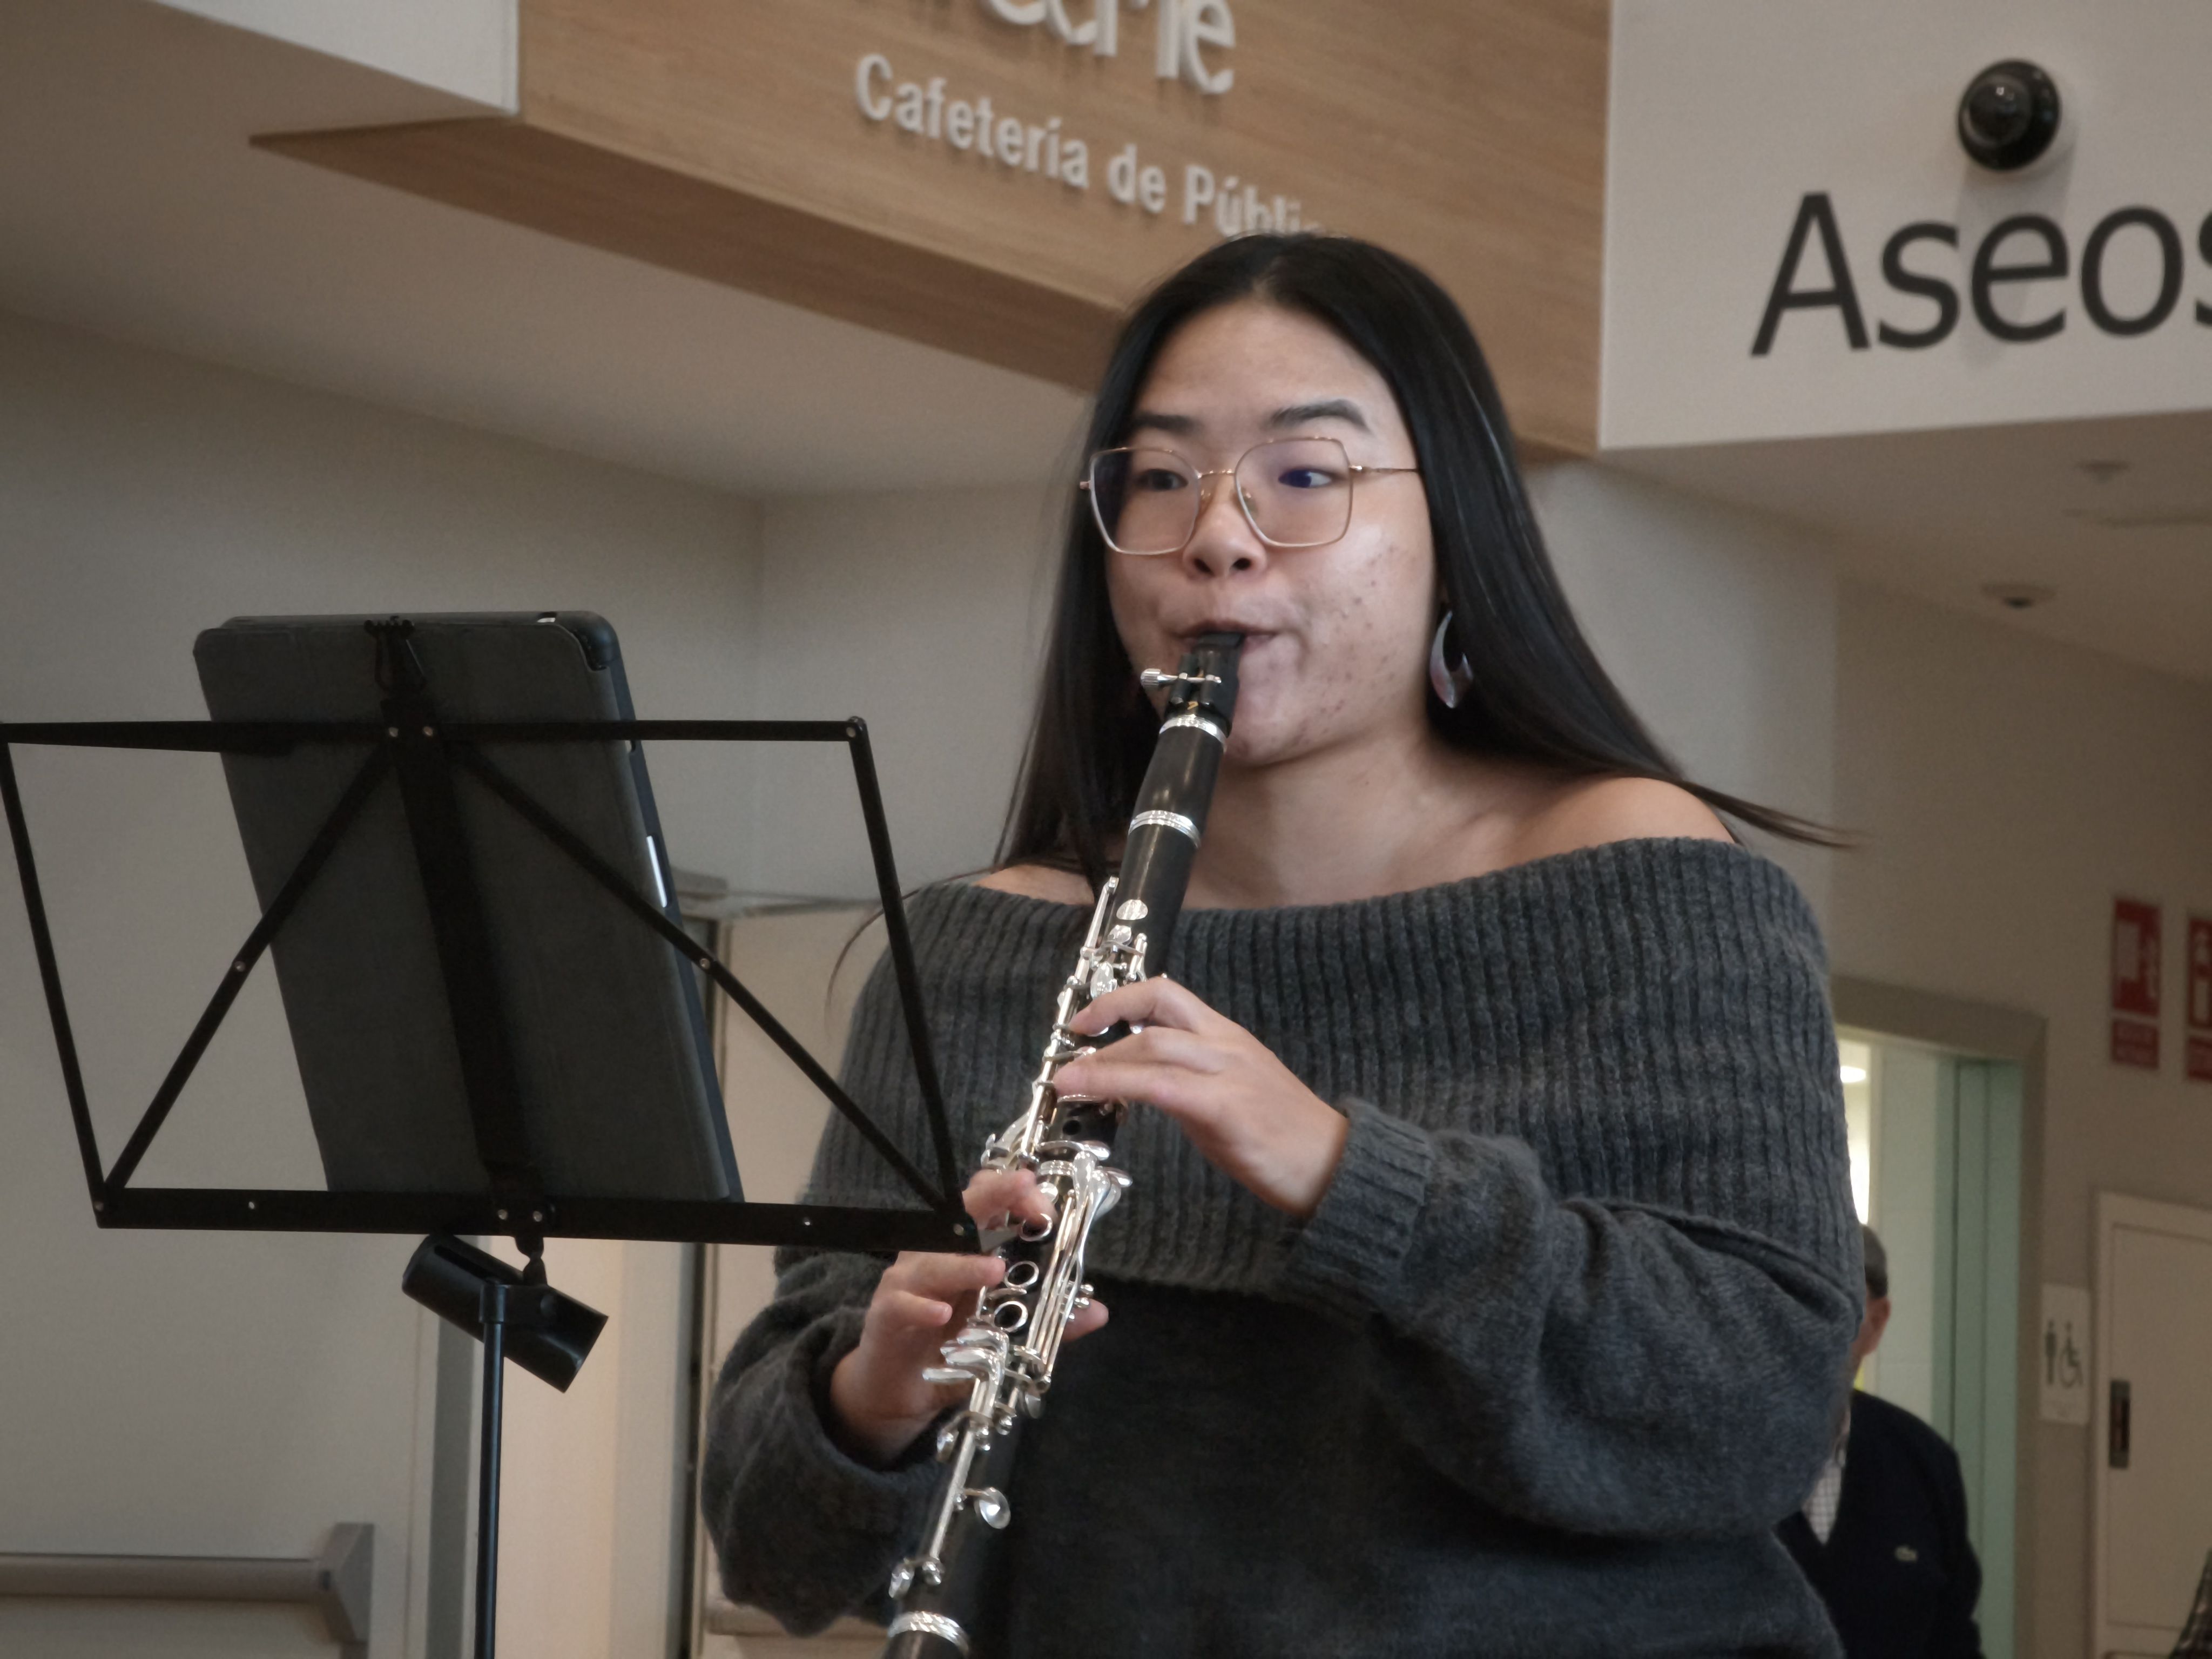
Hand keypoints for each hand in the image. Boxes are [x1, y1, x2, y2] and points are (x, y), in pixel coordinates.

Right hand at [827, 1166, 1108, 1465]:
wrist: (900, 1390)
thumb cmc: (952, 1345)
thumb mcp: (1006, 1334)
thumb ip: (1048, 1320)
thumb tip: (1098, 1311)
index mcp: (965, 1248)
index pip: (987, 1202)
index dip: (1016, 1193)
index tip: (1047, 1207)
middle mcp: (936, 1254)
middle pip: (960, 1212)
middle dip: (995, 1198)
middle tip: (1029, 1198)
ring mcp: (908, 1281)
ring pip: (932, 1259)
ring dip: (965, 1263)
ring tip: (996, 1270)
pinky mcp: (887, 1314)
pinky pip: (901, 1303)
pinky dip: (921, 1307)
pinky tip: (943, 1314)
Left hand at [1054, 977, 1348, 1218]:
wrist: (1332, 1167)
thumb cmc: (1282, 1136)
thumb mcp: (1230, 1094)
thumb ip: (1188, 1082)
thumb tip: (1141, 1084)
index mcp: (1228, 1037)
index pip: (1169, 994)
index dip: (1122, 997)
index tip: (1087, 1018)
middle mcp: (1226, 1045)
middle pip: (1156, 1009)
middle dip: (1102, 1021)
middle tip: (1068, 1045)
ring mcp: (1228, 1073)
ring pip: (1153, 1045)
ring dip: (1100, 1060)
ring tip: (1066, 1076)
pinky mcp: (1225, 1108)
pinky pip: (1161, 1086)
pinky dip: (1116, 1084)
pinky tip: (1087, 1091)